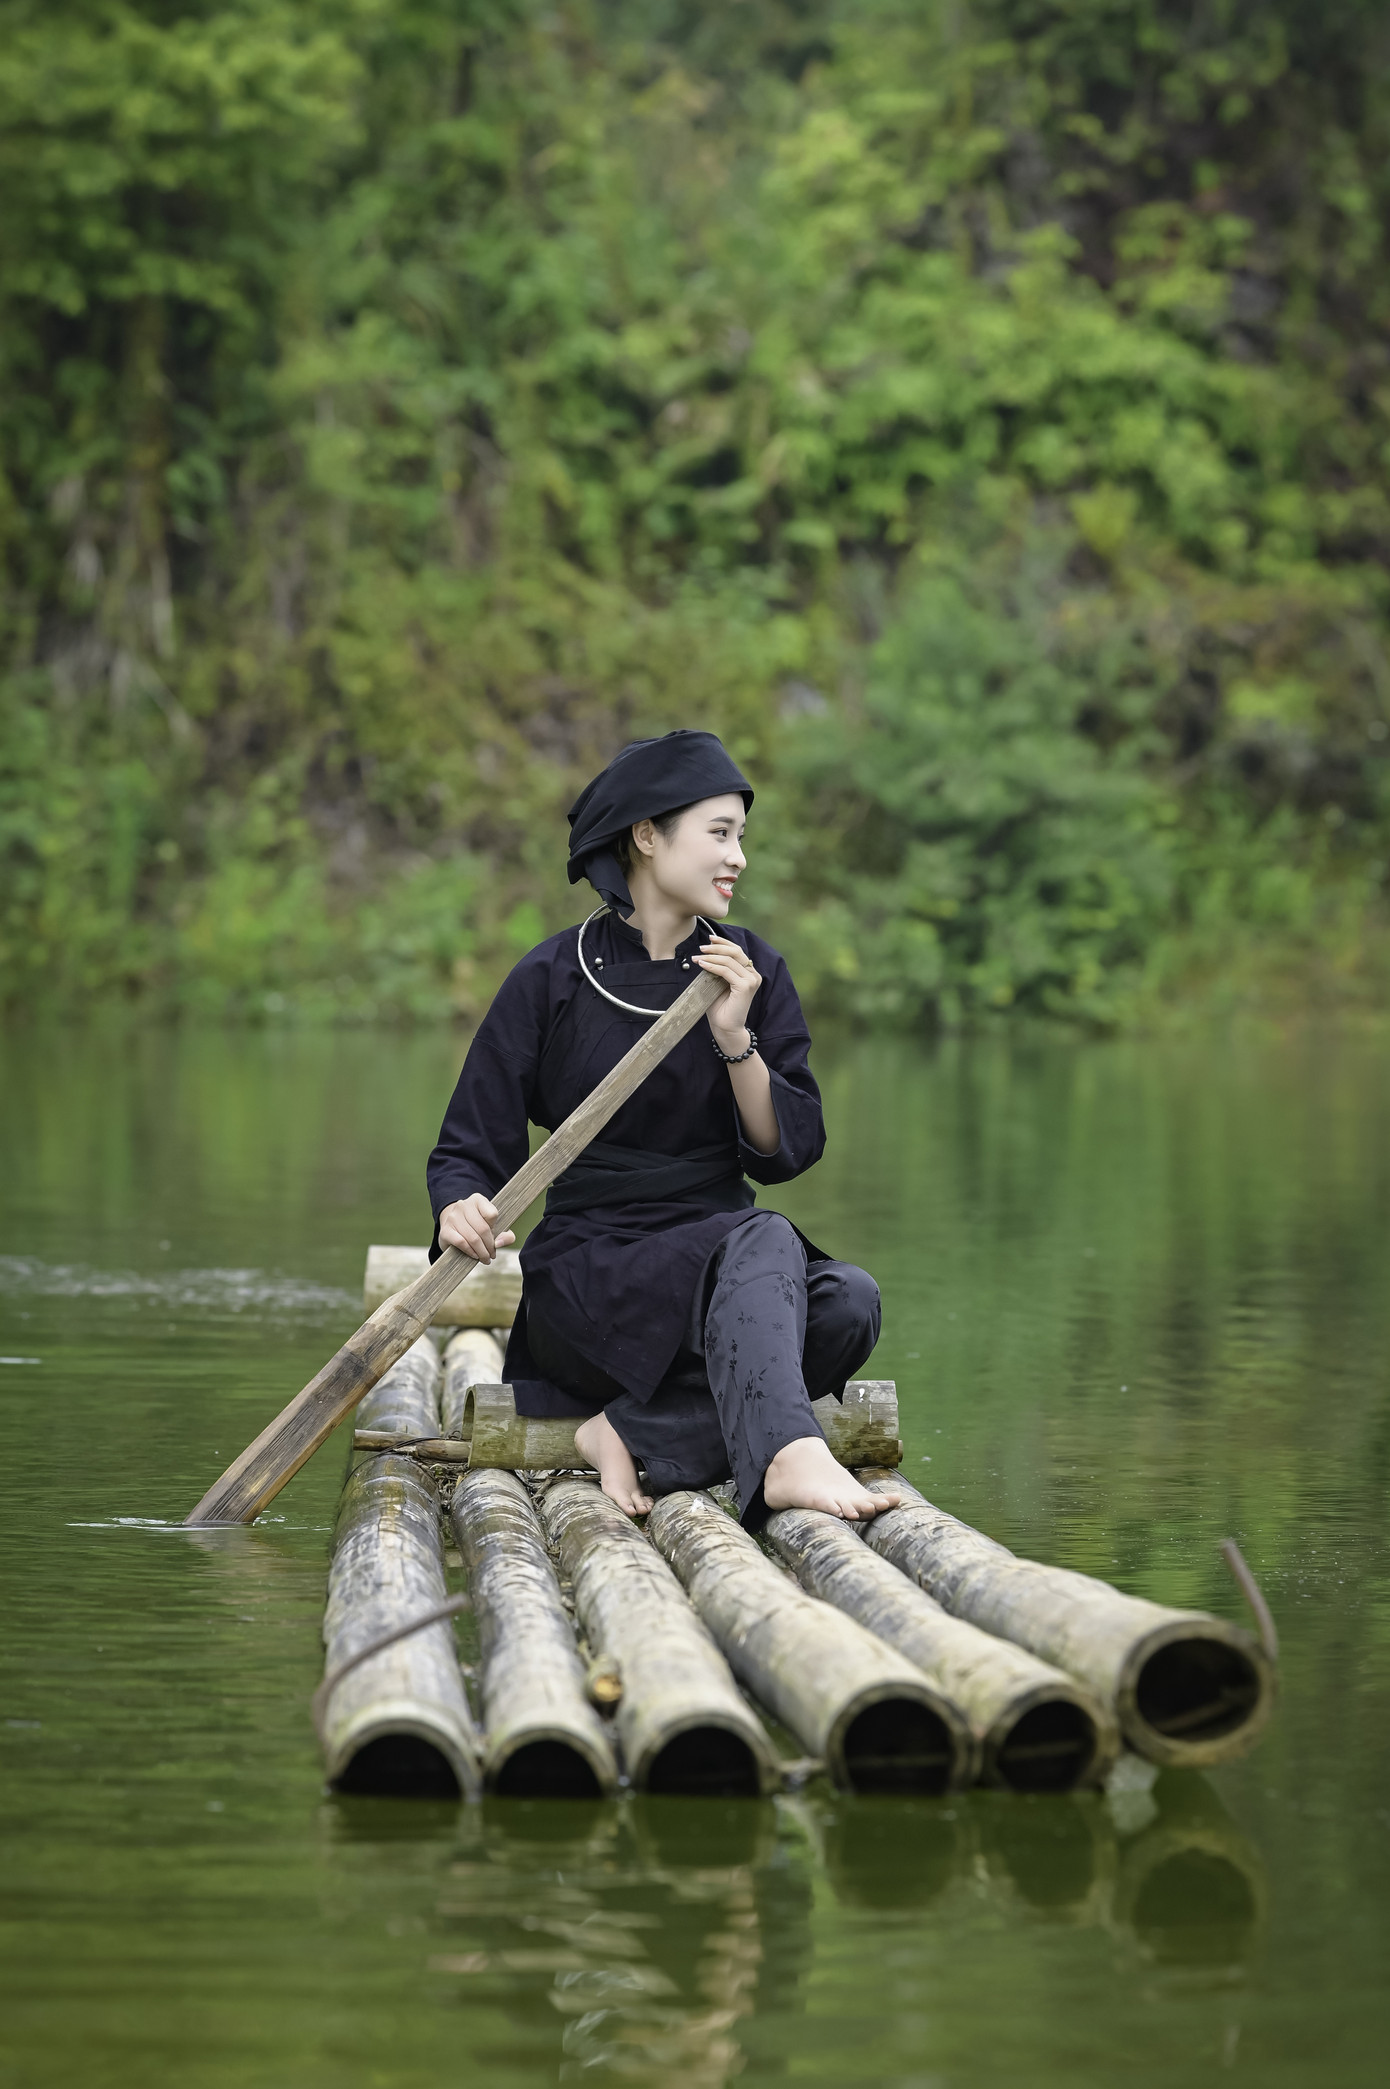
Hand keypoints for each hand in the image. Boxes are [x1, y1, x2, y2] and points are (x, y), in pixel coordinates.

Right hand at [438, 1192, 514, 1262]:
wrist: (454, 1229)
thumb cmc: (479, 1227)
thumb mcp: (496, 1228)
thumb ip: (506, 1235)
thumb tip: (499, 1243)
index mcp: (478, 1200)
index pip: (492, 1214)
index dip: (495, 1230)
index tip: (495, 1238)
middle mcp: (463, 1205)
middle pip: (483, 1228)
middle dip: (489, 1246)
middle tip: (492, 1256)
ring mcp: (453, 1217)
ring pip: (473, 1237)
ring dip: (481, 1252)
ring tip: (485, 1258)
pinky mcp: (445, 1230)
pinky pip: (461, 1242)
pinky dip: (470, 1251)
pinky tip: (474, 1255)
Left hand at [694, 935, 761, 1051]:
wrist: (725, 1028)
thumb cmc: (721, 1008)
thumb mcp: (719, 983)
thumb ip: (719, 969)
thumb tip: (707, 953)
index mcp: (749, 973)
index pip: (738, 951)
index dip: (724, 943)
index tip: (710, 939)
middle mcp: (753, 975)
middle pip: (735, 952)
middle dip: (717, 947)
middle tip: (701, 948)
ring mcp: (751, 980)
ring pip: (729, 961)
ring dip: (711, 957)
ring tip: (697, 957)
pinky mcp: (745, 987)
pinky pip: (726, 971)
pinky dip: (712, 966)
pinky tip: (702, 965)